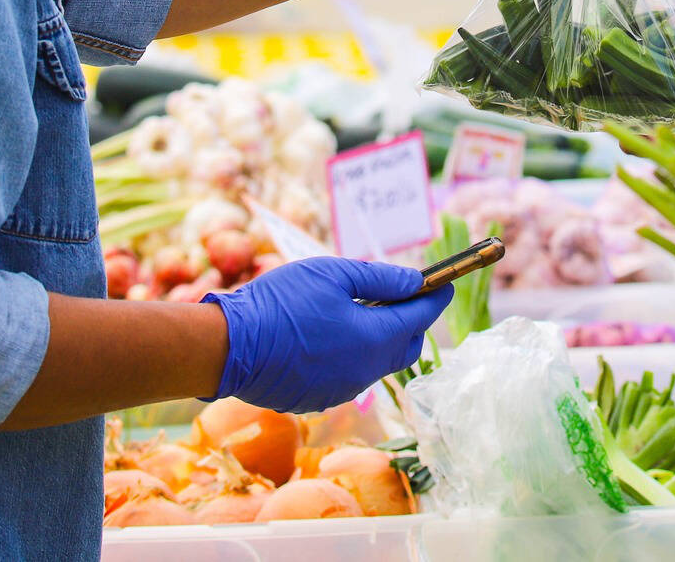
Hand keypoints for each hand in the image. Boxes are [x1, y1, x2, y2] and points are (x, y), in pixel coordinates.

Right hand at [203, 257, 452, 412]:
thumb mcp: (332, 275)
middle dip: (412, 321)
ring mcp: (343, 390)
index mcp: (374, 339)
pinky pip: (351, 375)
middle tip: (400, 296)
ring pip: (378, 363)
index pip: (421, 317)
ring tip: (359, 311)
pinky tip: (329, 335)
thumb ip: (380, 279)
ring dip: (379, 339)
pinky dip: (353, 354)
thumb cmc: (280, 303)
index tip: (445, 282)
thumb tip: (415, 282)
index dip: (435, 297)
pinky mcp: (321, 399)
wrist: (229, 347)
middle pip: (406, 346)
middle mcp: (366, 372)